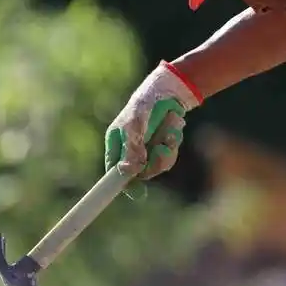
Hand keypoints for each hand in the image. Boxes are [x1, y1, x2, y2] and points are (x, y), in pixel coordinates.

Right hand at [104, 62, 200, 192]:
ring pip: (156, 166)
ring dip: (165, 150)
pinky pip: (168, 157)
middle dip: (154, 163)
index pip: (113, 172)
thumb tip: (130, 171)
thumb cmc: (145, 105)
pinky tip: (172, 130)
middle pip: (139, 174)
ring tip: (168, 131)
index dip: (120, 185)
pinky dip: (172, 144)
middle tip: (162, 148)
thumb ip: (132, 148)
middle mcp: (130, 151)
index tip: (134, 193)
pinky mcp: (160, 148)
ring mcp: (146, 151)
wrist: (168, 92)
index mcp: (116, 144)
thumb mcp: (136, 125)